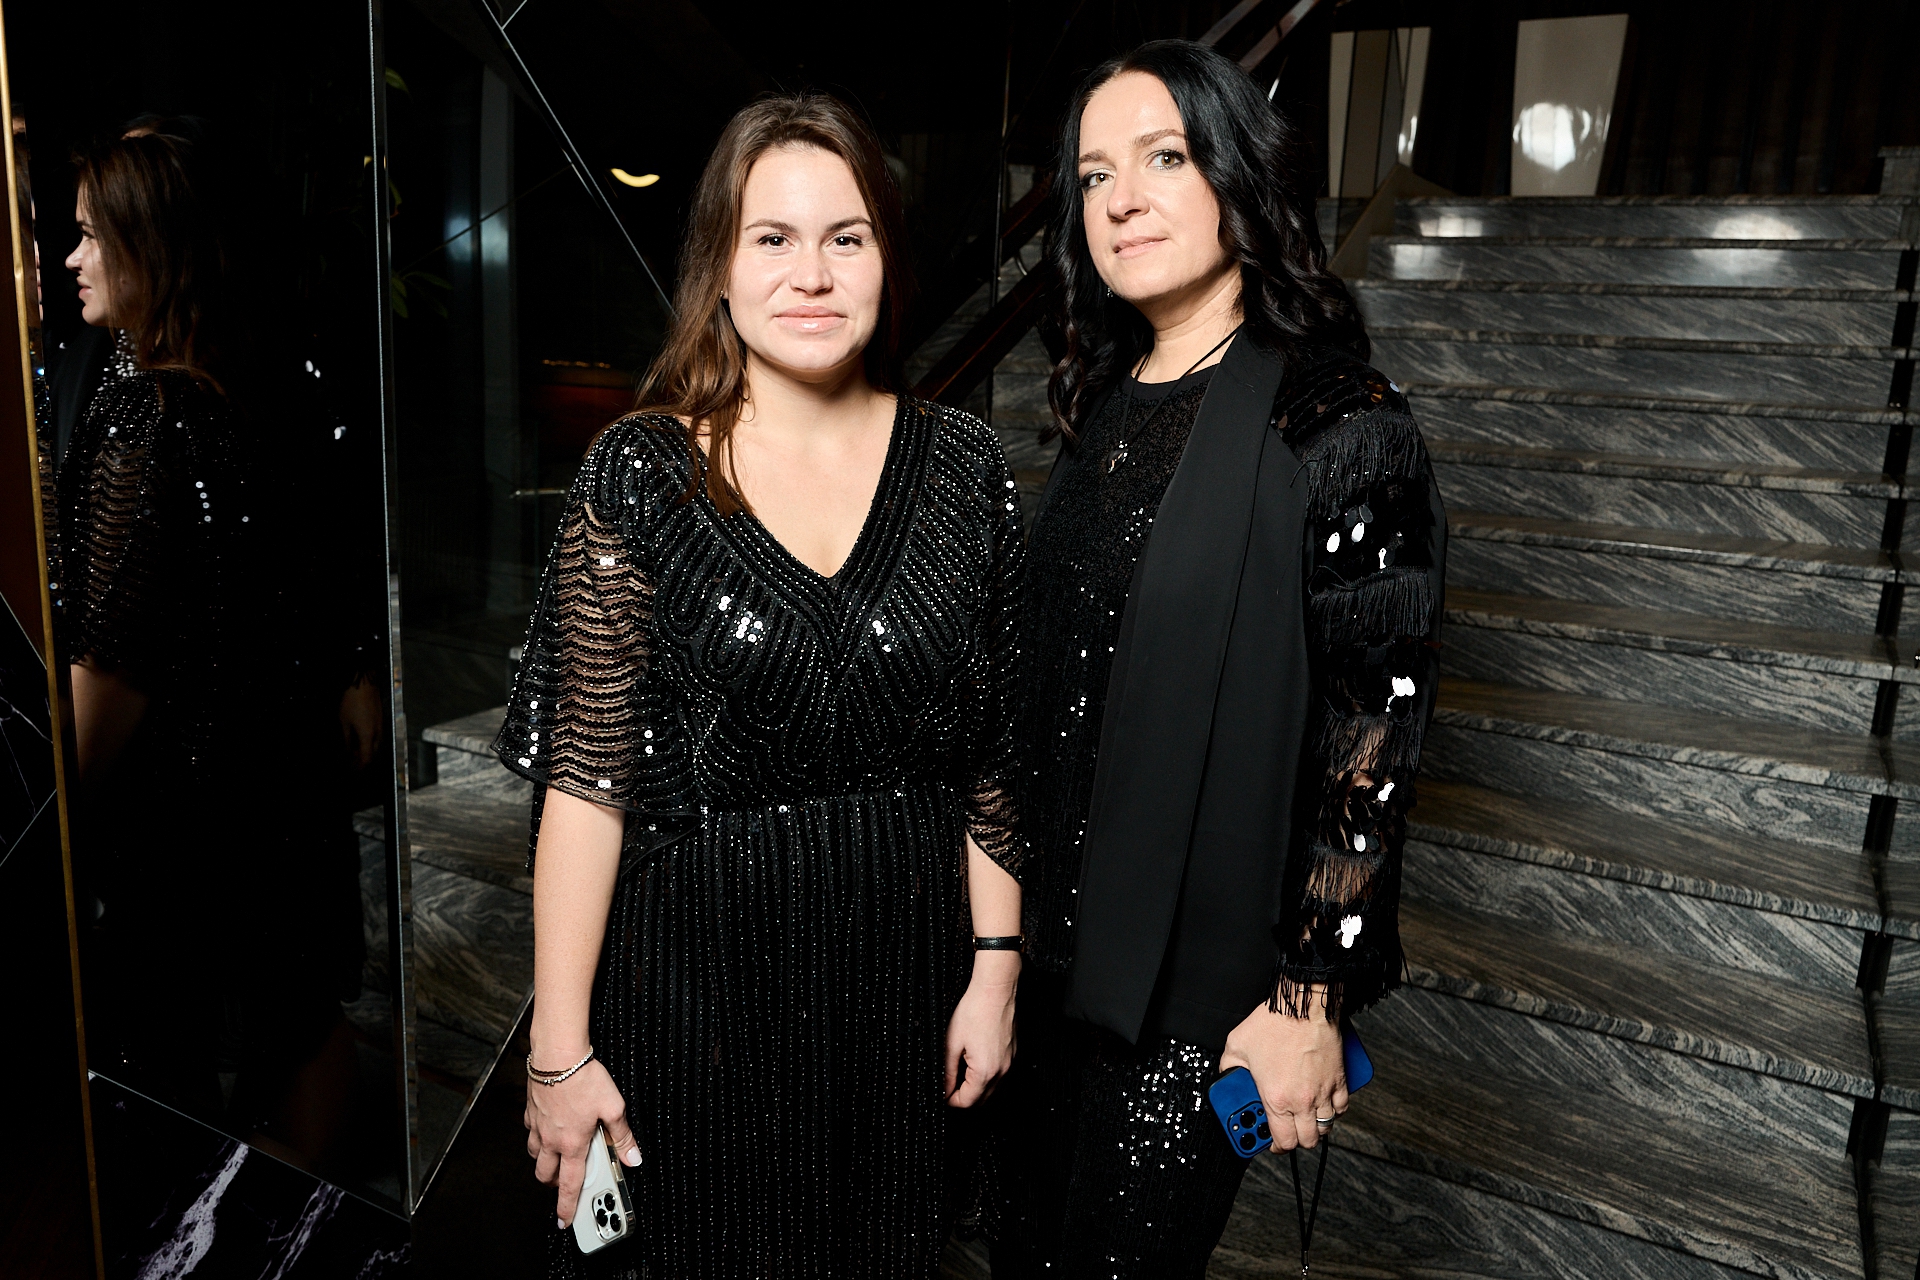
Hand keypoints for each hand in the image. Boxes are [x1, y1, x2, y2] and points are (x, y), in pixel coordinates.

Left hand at [339, 675, 382, 770]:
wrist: (363, 683)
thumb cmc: (351, 702)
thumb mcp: (344, 722)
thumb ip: (347, 740)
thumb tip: (347, 752)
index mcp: (368, 735)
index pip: (366, 758)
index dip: (360, 767)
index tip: (353, 771)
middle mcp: (378, 733)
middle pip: (374, 754)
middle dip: (364, 760)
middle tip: (353, 763)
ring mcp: (381, 725)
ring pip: (377, 745)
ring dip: (368, 751)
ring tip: (356, 751)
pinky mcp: (381, 719)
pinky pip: (378, 736)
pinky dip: (370, 742)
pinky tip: (362, 739)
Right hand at [524, 1057, 640, 1227]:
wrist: (557, 1056)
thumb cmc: (583, 1079)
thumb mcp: (614, 1107)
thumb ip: (623, 1135)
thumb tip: (633, 1156)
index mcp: (573, 1144)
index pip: (570, 1185)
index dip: (567, 1207)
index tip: (564, 1221)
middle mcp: (551, 1140)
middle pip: (546, 1175)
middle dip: (554, 1185)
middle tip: (565, 1183)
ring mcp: (538, 1126)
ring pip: (534, 1155)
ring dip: (544, 1161)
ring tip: (557, 1156)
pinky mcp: (531, 1111)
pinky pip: (530, 1132)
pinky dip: (537, 1136)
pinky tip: (547, 1127)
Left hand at [944, 951, 1018, 1107]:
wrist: (995, 990)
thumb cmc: (975, 1010)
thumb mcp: (952, 1042)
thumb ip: (947, 1071)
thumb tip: (943, 1089)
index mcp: (984, 1071)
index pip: (967, 1102)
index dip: (951, 1101)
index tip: (942, 1095)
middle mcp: (1001, 1071)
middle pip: (981, 1100)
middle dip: (964, 1098)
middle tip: (948, 1087)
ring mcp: (1010, 1063)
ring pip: (992, 1089)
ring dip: (976, 1089)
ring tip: (960, 1074)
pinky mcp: (1013, 1054)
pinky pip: (1000, 1076)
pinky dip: (987, 1077)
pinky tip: (974, 1063)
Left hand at [1219, 988, 1347, 1150]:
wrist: (1302, 1005)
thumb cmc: (1273, 1023)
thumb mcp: (1236, 1046)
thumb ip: (1229, 1067)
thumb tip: (1228, 1077)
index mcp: (1276, 1098)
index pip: (1282, 1141)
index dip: (1275, 1147)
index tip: (1270, 1142)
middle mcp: (1302, 1100)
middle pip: (1307, 1140)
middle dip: (1296, 1140)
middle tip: (1287, 1131)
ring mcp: (1323, 1091)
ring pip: (1326, 1127)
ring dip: (1314, 1127)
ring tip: (1303, 1118)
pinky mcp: (1340, 1079)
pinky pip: (1342, 1107)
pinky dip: (1334, 1110)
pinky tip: (1323, 1104)